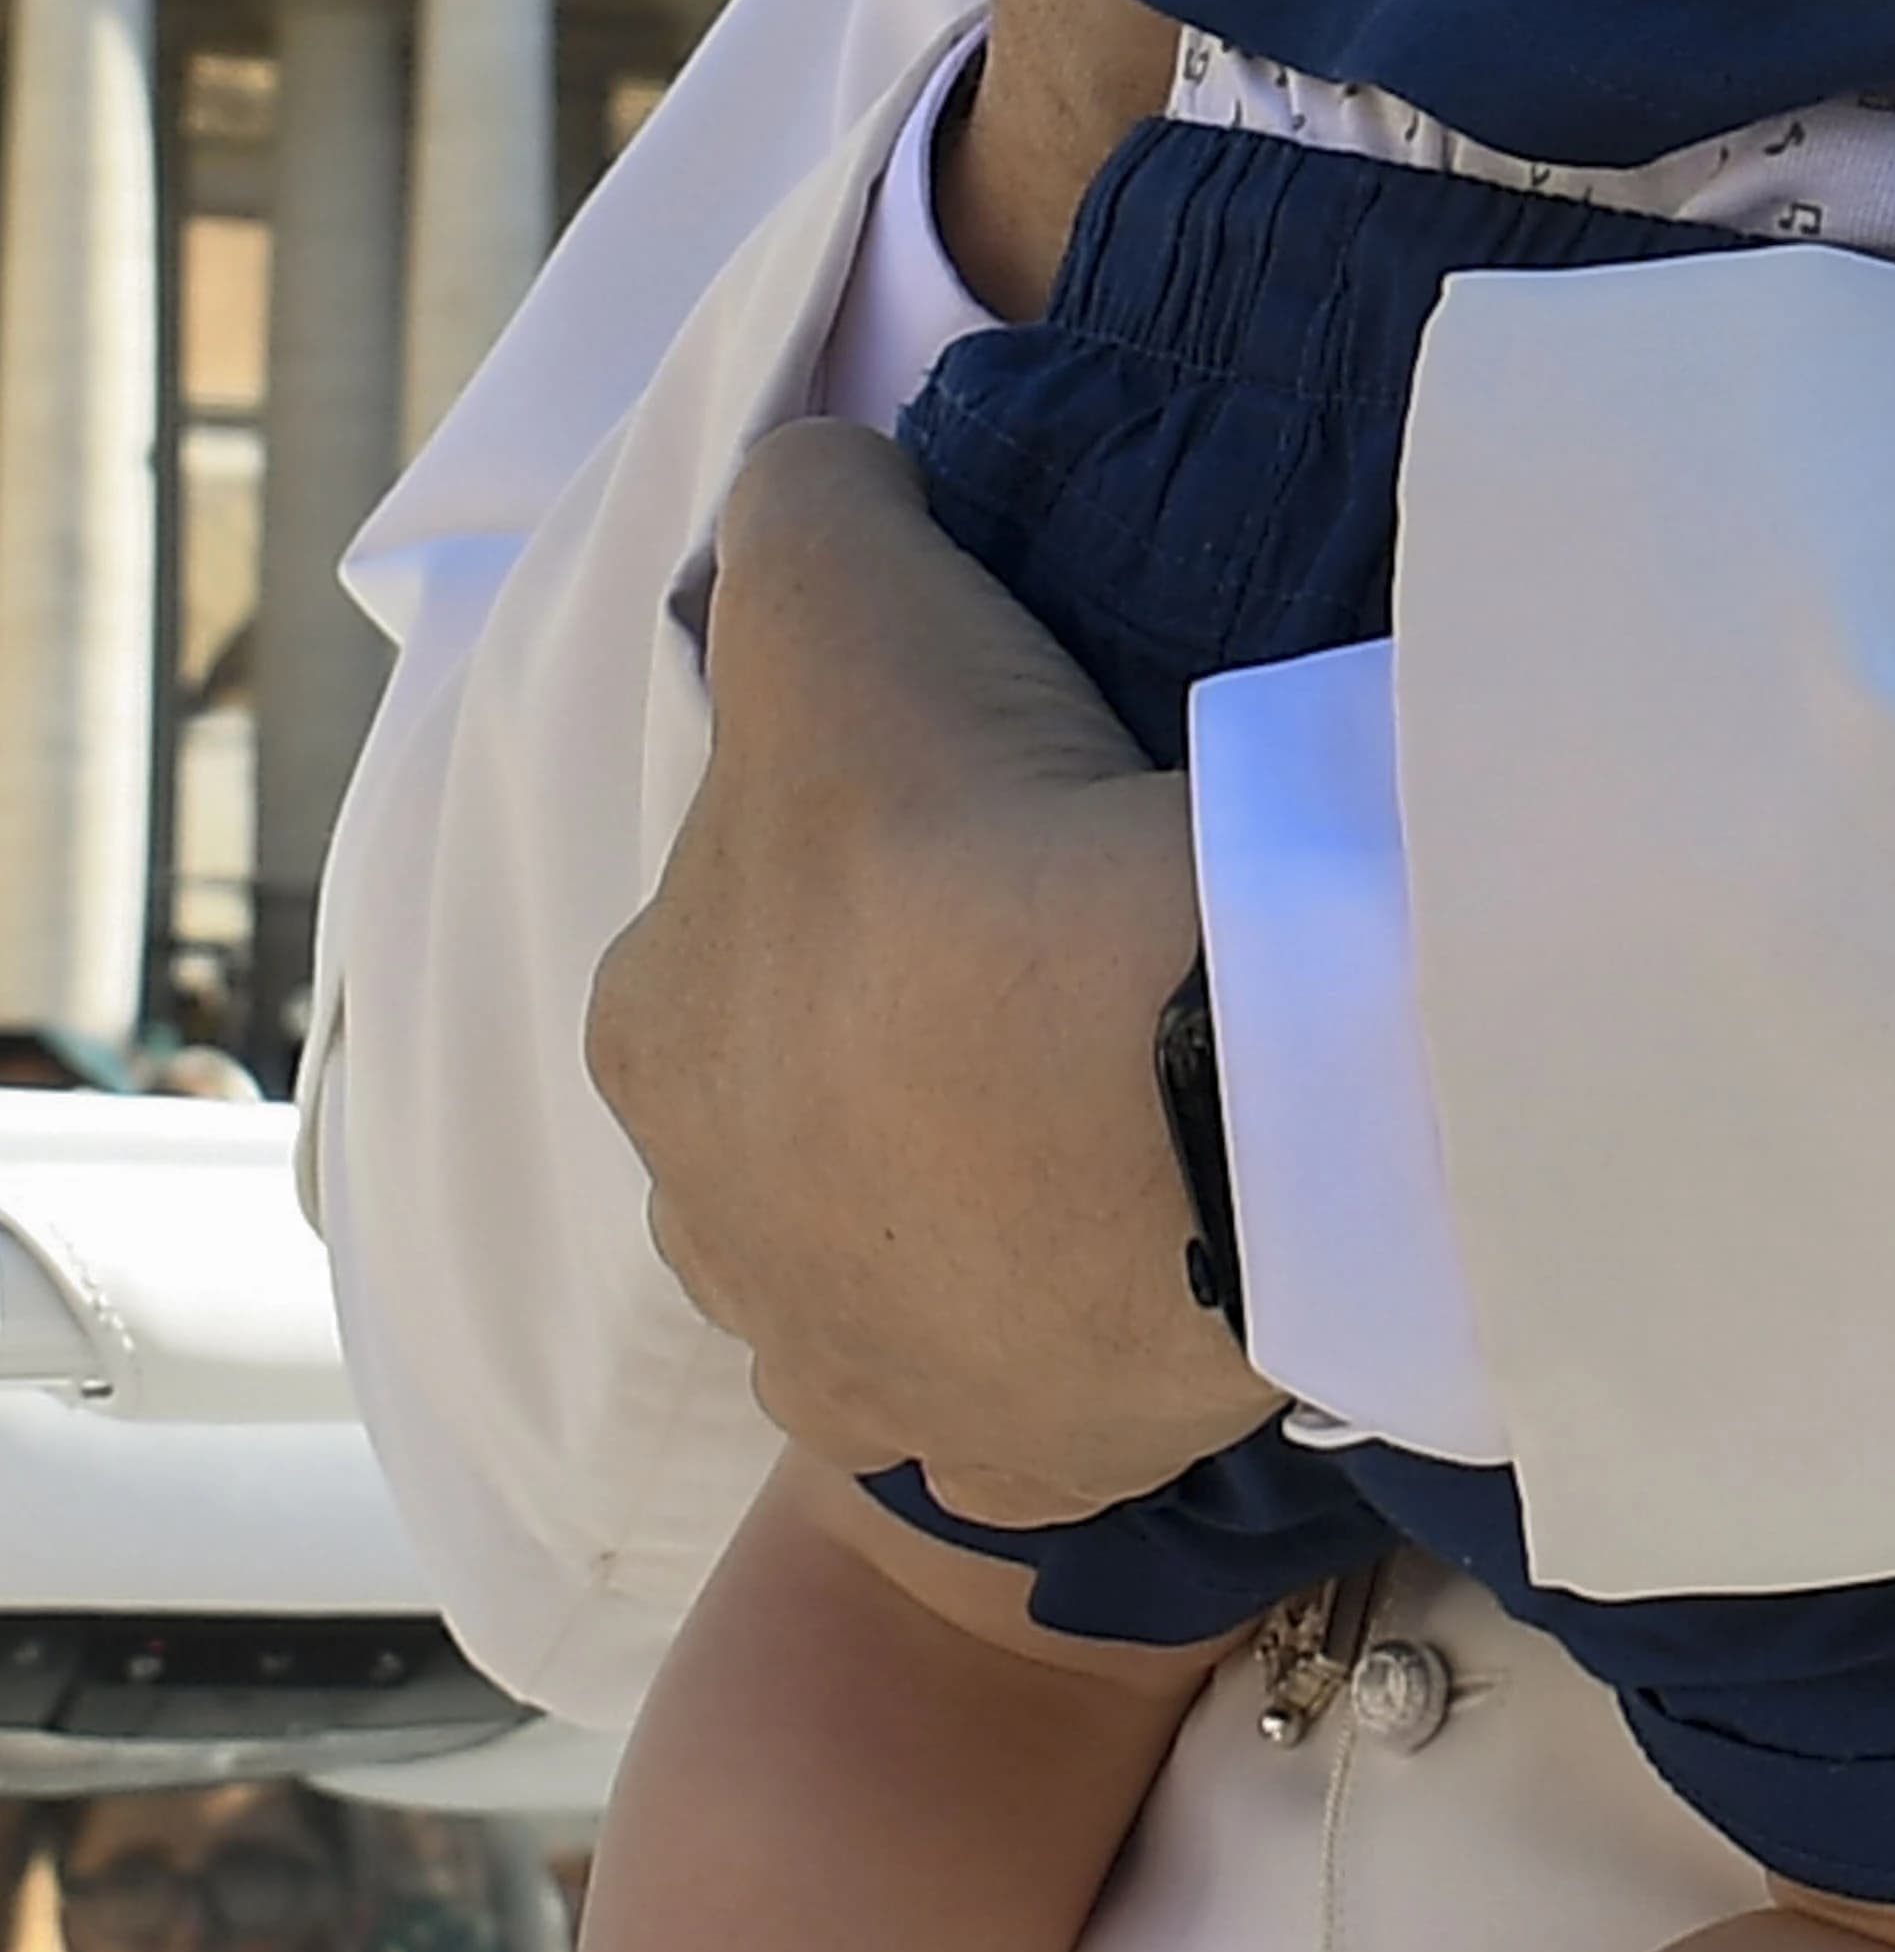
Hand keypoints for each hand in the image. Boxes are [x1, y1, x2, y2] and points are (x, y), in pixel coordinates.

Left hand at [586, 425, 1265, 1521]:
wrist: (1190, 1106)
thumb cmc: (981, 839)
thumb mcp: (836, 576)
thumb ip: (797, 508)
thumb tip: (818, 488)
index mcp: (648, 1021)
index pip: (760, 902)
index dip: (889, 840)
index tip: (1019, 817)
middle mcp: (703, 1219)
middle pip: (824, 1088)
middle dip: (925, 1035)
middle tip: (1096, 961)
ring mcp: (849, 1365)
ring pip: (909, 1249)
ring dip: (993, 1192)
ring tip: (1146, 1113)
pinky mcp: (1000, 1462)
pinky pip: (1028, 1386)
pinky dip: (1083, 1326)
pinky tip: (1163, 1247)